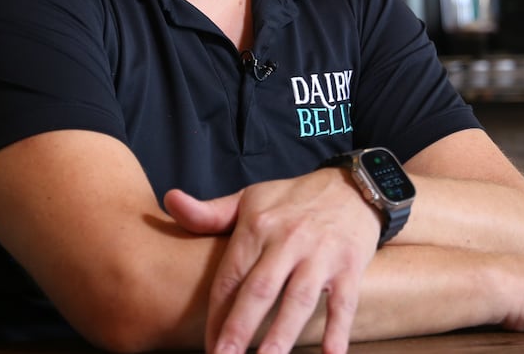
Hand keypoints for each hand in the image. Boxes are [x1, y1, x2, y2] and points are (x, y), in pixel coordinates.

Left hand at [164, 169, 381, 353]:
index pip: (230, 278)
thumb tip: (170, 201)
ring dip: (281, 336)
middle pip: (259, 291)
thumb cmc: (295, 199)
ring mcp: (321, 255)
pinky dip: (337, 331)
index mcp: (258, 227)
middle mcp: (288, 241)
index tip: (208, 348)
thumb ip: (210, 212)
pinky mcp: (350, 266)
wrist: (354, 186)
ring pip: (297, 300)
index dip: (216, 315)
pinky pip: (343, 303)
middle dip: (239, 329)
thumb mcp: (251, 199)